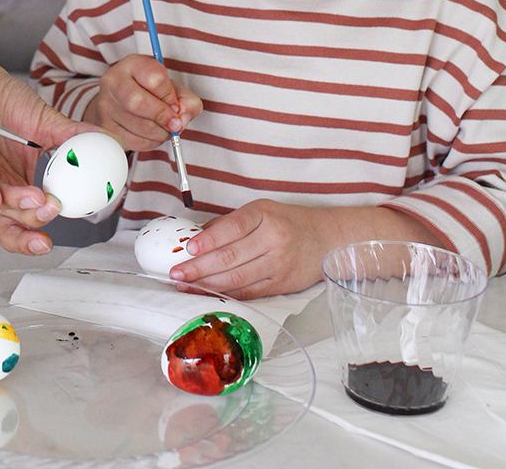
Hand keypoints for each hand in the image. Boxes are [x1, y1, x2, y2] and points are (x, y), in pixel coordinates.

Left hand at [0, 56, 88, 254]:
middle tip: (52, 213)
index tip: (51, 242)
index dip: (33, 236)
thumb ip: (74, 136)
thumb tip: (109, 143)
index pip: (22, 220)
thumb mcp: (46, 120)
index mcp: (14, 182)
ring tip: (38, 199)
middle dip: (29, 223)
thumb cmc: (3, 99)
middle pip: (7, 218)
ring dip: (13, 203)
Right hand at [87, 54, 201, 150]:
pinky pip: (132, 141)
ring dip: (159, 132)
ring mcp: (105, 105)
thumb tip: (181, 121)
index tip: (175, 105)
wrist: (123, 101)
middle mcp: (113, 82)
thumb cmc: (152, 93)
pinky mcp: (105, 127)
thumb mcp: (174, 89)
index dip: (170, 97)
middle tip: (174, 124)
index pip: (155, 79)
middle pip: (138, 102)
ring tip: (164, 128)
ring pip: (136, 125)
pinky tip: (151, 134)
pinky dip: (149, 142)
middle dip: (162, 117)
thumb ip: (188, 102)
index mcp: (132, 65)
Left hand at [169, 200, 329, 298]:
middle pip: (230, 257)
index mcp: (264, 215)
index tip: (188, 248)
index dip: (209, 240)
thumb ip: (230, 223)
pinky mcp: (281, 285)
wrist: (328, 239)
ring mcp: (278, 264)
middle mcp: (273, 239)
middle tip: (176, 273)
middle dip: (199, 267)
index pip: (232, 228)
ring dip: (207, 284)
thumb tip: (196, 237)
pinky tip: (207, 294)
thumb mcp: (261, 211)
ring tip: (185, 285)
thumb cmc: (288, 222)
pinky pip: (249, 292)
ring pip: (237, 278)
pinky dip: (226, 294)